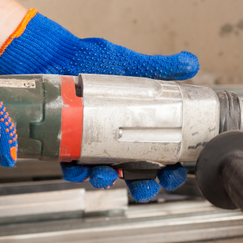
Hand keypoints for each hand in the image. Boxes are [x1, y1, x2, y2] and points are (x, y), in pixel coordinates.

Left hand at [0, 9, 197, 201]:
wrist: (51, 53)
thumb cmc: (88, 57)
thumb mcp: (129, 63)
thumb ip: (160, 67)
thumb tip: (191, 63)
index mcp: (135, 122)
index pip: (161, 152)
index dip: (171, 168)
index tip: (176, 172)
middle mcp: (114, 137)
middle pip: (136, 172)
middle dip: (143, 186)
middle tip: (147, 189)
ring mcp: (90, 143)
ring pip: (104, 173)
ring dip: (107, 180)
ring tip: (107, 176)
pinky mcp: (67, 143)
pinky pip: (72, 166)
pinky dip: (76, 172)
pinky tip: (79, 170)